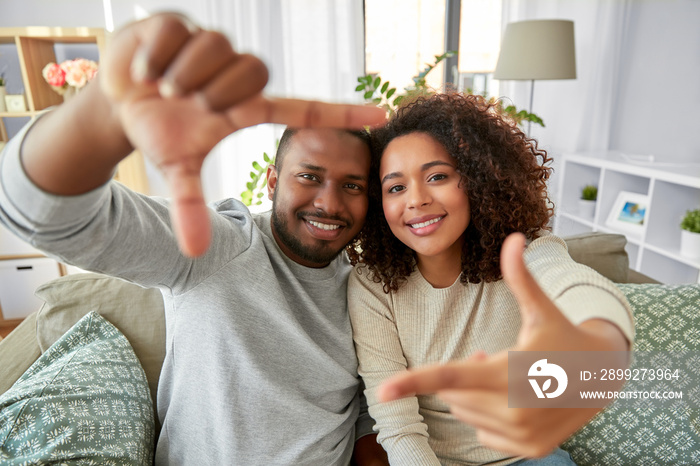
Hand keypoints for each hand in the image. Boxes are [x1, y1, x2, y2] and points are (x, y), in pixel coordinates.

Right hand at [100, 13, 385, 256]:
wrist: (119, 99)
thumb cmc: (160, 129)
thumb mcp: (176, 167)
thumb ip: (190, 206)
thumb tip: (195, 252)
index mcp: (245, 107)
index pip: (303, 107)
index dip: (341, 112)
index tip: (381, 114)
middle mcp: (236, 75)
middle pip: (254, 71)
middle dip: (216, 91)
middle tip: (185, 103)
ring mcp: (212, 46)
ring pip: (216, 47)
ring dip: (181, 75)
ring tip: (162, 87)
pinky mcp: (182, 22)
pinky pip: (176, 33)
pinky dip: (154, 57)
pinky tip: (145, 70)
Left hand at [376, 233, 628, 457]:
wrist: (605, 377)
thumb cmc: (565, 336)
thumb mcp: (542, 308)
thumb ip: (521, 276)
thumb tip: (514, 237)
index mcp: (509, 373)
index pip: (450, 376)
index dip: (413, 381)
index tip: (383, 390)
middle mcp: (513, 410)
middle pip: (454, 394)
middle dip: (465, 375)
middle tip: (492, 358)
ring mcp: (521, 435)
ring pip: (466, 413)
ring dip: (475, 395)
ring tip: (505, 377)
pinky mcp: (529, 450)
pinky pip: (483, 432)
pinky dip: (490, 416)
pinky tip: (515, 401)